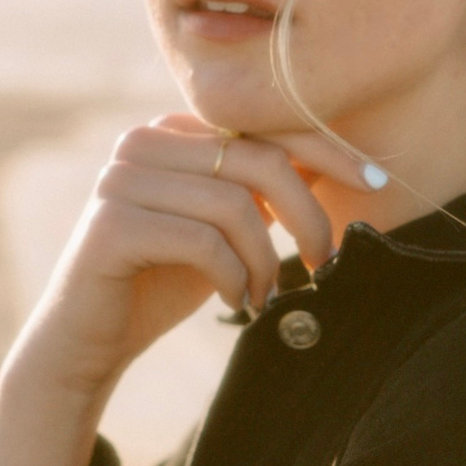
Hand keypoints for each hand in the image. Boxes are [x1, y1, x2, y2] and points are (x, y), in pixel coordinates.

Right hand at [0, 113, 376, 404]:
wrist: (90, 339)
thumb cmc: (166, 279)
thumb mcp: (226, 226)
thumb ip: (263, 191)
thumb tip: (340, 166)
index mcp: (176, 132)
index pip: (266, 126)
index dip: (328, 150)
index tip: (376, 182)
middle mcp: (145, 141)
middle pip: (258, 161)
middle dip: (308, 217)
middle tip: (325, 264)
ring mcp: (122, 178)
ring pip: (234, 204)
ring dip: (266, 261)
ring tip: (264, 296)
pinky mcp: (111, 224)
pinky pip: (202, 241)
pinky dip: (233, 277)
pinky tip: (232, 302)